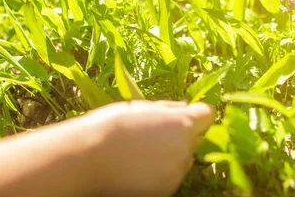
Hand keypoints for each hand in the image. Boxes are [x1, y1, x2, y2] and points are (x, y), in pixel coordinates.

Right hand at [76, 100, 214, 196]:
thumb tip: (187, 107)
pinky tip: (138, 167)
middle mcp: (185, 150)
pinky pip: (170, 176)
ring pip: (182, 159)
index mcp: (182, 124)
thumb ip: (169, 108)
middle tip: (152, 133)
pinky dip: (160, 172)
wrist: (87, 160)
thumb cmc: (112, 126)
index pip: (207, 114)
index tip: (185, 114)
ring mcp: (177, 173)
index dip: (197, 112)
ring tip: (140, 151)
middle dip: (180, 135)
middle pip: (193, 139)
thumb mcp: (141, 106)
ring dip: (170, 155)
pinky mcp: (167, 191)